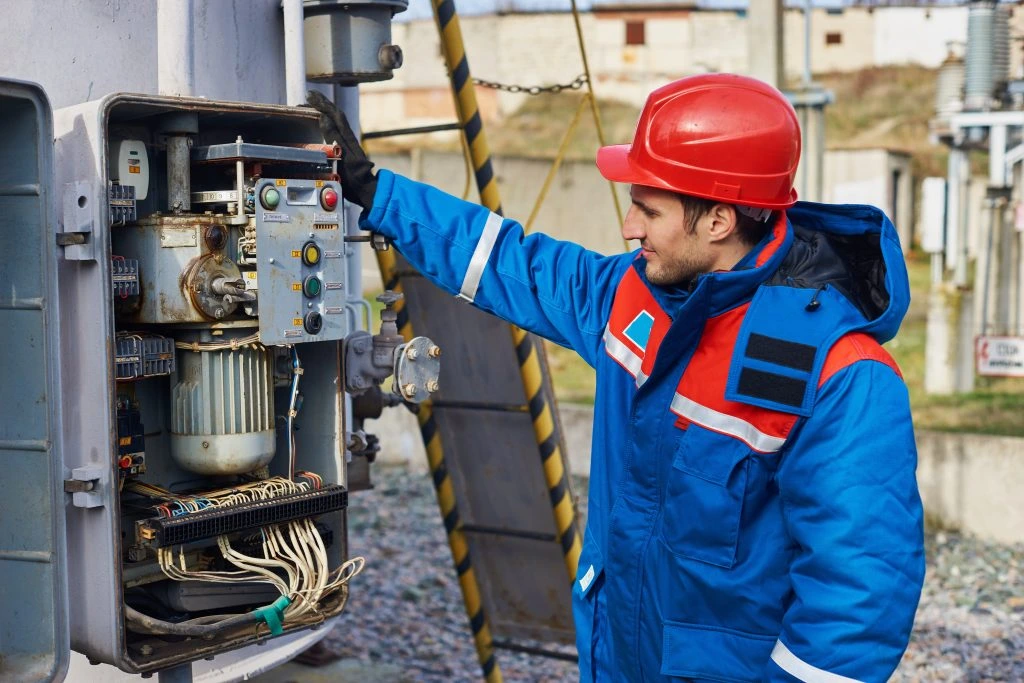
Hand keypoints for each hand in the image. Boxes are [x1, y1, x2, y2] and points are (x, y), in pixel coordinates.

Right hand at [306, 90, 377, 209]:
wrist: (366, 190)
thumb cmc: (355, 177)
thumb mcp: (344, 157)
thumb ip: (334, 137)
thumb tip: (323, 118)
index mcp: (346, 137)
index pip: (334, 114)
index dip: (322, 104)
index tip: (310, 96)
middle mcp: (347, 137)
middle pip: (335, 116)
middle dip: (322, 104)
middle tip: (308, 96)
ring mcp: (346, 143)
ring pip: (334, 122)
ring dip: (323, 112)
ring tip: (310, 106)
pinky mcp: (344, 150)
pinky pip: (333, 131)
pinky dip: (324, 123)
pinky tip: (318, 124)